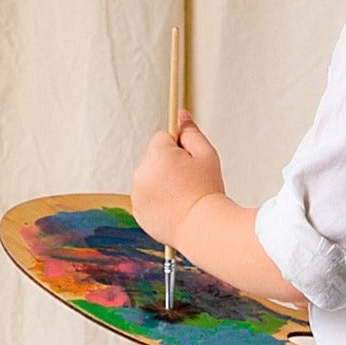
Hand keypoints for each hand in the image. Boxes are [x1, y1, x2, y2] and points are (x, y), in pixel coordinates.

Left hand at [132, 114, 224, 248]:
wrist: (204, 230)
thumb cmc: (208, 192)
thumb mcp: (206, 155)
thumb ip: (191, 132)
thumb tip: (181, 114)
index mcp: (157, 154)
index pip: (162, 138)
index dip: (179, 149)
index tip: (189, 163)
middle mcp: (142, 172)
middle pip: (153, 159)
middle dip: (168, 166)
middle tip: (189, 183)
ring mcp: (137, 194)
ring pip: (149, 179)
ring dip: (161, 184)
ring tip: (182, 198)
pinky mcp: (138, 212)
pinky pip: (147, 199)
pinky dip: (157, 202)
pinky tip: (174, 209)